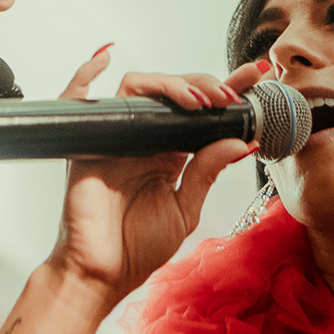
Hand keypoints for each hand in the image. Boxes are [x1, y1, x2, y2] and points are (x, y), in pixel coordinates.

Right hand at [44, 47, 267, 308]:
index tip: (255, 77)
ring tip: (200, 100)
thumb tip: (243, 142)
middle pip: (173, 90)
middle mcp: (144, 137)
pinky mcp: (88, 145)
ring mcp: (115, 137)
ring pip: (139, 87)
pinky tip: (104, 57)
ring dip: (171, 84)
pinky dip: (85, 74)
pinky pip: (78, 99)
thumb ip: (208, 171)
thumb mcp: (185, 209)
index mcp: (170, 151)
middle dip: (206, 84)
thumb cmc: (138, 248)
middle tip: (231, 95)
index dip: (226, 89)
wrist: (101, 276)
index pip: (200, 110)